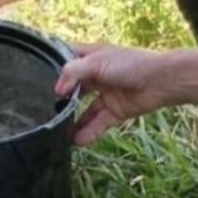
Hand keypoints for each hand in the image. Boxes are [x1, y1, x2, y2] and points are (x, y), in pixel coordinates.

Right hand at [54, 44, 196, 145]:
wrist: (161, 82)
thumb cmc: (131, 64)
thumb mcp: (97, 62)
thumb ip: (74, 73)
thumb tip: (57, 90)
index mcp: (91, 56)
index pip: (67, 58)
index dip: (53, 65)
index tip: (35, 75)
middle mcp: (96, 75)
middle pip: (73, 87)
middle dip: (61, 98)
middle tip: (44, 108)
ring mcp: (105, 94)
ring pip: (84, 109)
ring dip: (73, 120)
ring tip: (59, 131)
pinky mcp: (115, 111)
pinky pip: (98, 123)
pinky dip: (88, 131)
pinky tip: (77, 140)